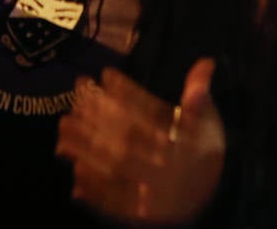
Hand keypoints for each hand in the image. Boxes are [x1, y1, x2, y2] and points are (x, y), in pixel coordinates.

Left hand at [56, 59, 224, 224]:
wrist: (212, 201)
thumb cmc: (204, 154)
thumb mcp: (209, 123)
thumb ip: (200, 96)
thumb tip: (206, 62)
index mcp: (182, 144)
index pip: (151, 113)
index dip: (127, 91)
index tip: (105, 73)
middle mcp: (164, 168)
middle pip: (126, 139)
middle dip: (98, 115)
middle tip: (77, 92)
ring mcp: (149, 193)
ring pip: (113, 169)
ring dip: (85, 147)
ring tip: (64, 125)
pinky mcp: (138, 214)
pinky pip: (112, 201)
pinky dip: (93, 187)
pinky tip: (74, 170)